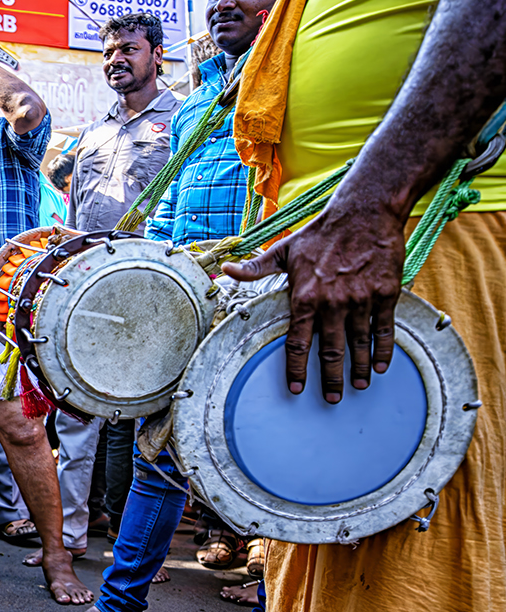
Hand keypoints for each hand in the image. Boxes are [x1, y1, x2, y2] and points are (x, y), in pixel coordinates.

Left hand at [222, 199, 404, 402]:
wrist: (364, 213)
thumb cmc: (321, 233)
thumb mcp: (283, 250)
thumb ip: (256, 268)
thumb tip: (226, 271)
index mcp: (306, 296)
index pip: (298, 341)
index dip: (296, 368)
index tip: (296, 388)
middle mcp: (333, 303)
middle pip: (331, 350)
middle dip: (330, 378)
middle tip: (331, 398)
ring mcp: (361, 300)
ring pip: (359, 344)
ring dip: (358, 368)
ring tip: (357, 385)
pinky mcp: (386, 294)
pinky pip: (384, 329)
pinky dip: (383, 350)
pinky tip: (381, 365)